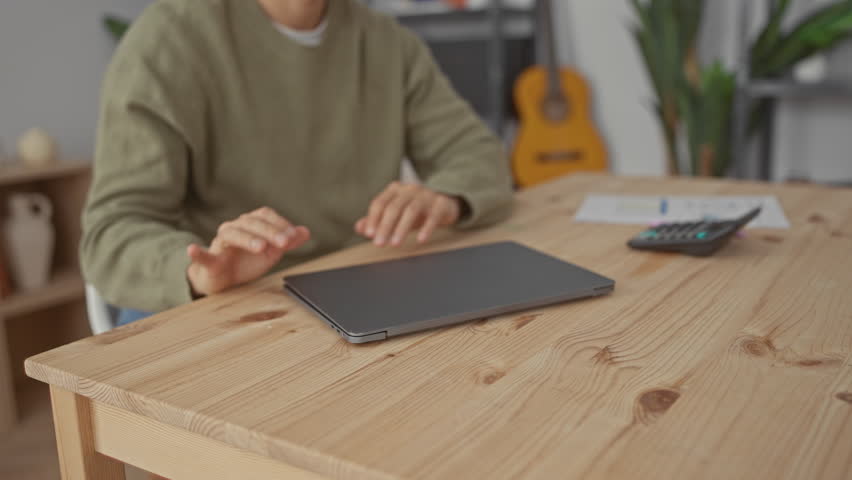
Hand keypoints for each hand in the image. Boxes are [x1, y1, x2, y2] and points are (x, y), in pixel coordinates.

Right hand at [186, 207, 309, 295]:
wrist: (225, 279)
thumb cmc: (247, 261)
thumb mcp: (271, 252)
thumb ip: (287, 242)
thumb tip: (305, 231)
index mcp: (250, 224)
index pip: (264, 216)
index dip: (279, 223)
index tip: (292, 236)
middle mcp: (235, 228)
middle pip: (251, 223)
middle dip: (269, 232)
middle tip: (284, 243)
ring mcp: (220, 243)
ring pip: (231, 234)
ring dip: (247, 239)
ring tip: (261, 247)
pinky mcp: (210, 260)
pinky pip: (201, 255)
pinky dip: (196, 253)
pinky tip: (193, 250)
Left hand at [355, 182, 461, 246]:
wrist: (445, 202)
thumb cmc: (416, 209)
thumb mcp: (396, 214)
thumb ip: (377, 220)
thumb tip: (359, 228)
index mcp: (395, 190)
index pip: (379, 203)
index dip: (373, 219)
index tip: (369, 234)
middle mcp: (409, 190)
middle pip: (394, 207)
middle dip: (385, 226)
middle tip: (379, 243)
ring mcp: (426, 196)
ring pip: (411, 211)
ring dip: (401, 228)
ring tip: (395, 243)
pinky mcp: (441, 204)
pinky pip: (433, 216)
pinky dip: (426, 228)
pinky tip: (421, 239)